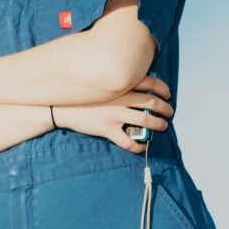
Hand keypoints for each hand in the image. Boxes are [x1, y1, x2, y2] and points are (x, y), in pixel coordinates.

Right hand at [54, 86, 172, 153]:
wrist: (60, 106)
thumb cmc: (81, 95)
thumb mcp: (99, 84)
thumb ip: (117, 83)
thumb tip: (136, 85)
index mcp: (119, 85)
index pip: (150, 83)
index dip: (162, 89)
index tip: (167, 94)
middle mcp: (120, 99)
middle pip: (152, 102)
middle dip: (165, 108)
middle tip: (169, 112)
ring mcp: (114, 115)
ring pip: (146, 121)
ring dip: (158, 124)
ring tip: (162, 126)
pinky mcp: (107, 129)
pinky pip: (128, 141)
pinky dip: (139, 145)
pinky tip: (142, 145)